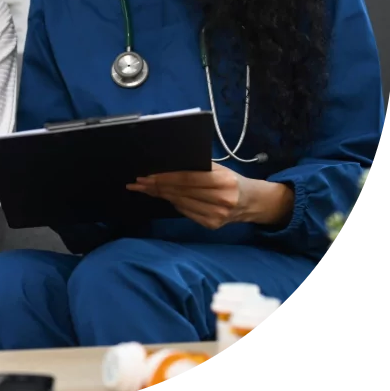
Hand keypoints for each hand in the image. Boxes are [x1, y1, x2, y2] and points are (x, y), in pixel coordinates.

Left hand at [126, 163, 253, 229]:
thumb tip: (167, 165)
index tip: (147, 175)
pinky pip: (186, 213)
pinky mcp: (212, 225)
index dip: (165, 177)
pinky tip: (162, 197)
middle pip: (180, 192)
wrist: (251, 202)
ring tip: (144, 189)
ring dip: (160, 196)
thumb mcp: (219, 168)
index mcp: (223, 181)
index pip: (187, 178)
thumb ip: (198, 167)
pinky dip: (173, 204)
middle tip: (138, 183)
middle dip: (156, 187)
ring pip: (180, 203)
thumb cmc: (231, 180)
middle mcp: (220, 199)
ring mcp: (216, 215)